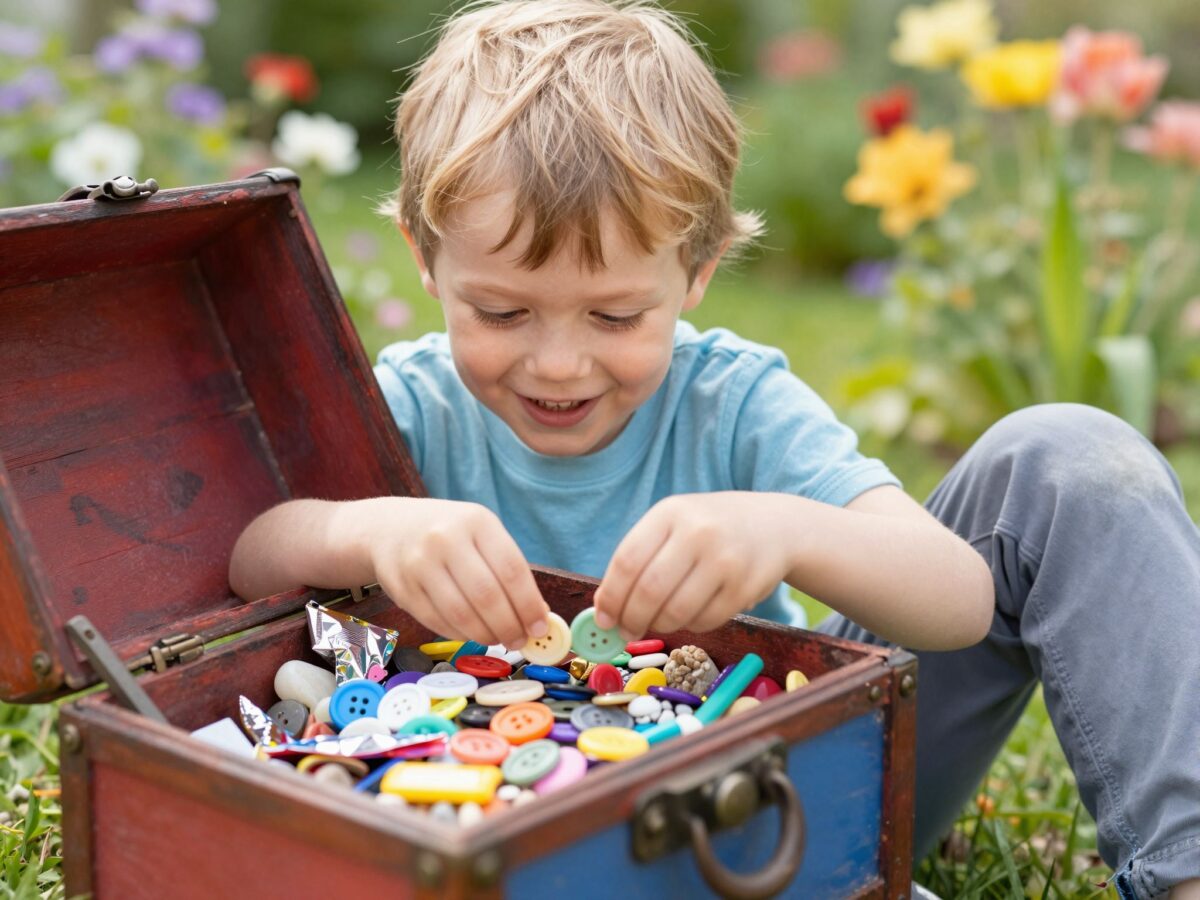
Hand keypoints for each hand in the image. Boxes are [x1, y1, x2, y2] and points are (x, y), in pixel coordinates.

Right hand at [366, 498, 548, 647]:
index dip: (529, 605)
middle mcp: (446, 539)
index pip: (512, 569)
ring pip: (461, 614)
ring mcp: (420, 563)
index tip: (540, 628)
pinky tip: (472, 633)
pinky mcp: (402, 588)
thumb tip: (538, 615)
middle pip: (487, 595)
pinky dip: (460, 635)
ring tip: (498, 640)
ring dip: (486, 636)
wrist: (389, 527)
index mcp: (476, 521)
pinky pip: (438, 622)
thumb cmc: (448, 534)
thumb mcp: (481, 535)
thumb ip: (508, 570)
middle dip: (509, 626)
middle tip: (520, 641)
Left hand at [593, 492, 793, 639]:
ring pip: (676, 612)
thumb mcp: (673, 525)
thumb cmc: (709, 528)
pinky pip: (705, 621)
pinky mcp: (745, 588)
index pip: (627, 561)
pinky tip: (690, 614)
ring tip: (658, 621)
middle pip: (649, 591)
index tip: (603, 618)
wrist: (774, 525)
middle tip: (626, 631)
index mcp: (670, 513)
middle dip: (631, 619)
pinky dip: (690, 625)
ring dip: (660, 625)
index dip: (611, 596)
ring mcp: (725, 560)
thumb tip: (604, 609)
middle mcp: (698, 532)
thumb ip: (638, 559)